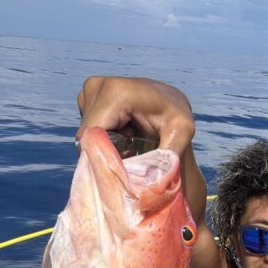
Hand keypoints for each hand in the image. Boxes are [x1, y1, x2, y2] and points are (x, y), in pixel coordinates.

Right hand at [76, 76, 194, 153]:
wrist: (168, 102)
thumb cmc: (175, 118)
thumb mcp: (181, 133)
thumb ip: (167, 156)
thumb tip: (151, 181)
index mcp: (117, 92)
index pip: (93, 136)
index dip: (106, 156)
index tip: (128, 161)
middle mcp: (98, 85)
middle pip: (87, 136)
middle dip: (106, 150)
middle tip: (132, 149)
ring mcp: (90, 88)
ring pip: (86, 134)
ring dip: (105, 143)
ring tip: (131, 138)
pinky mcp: (87, 94)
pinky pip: (87, 127)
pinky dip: (102, 135)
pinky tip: (123, 131)